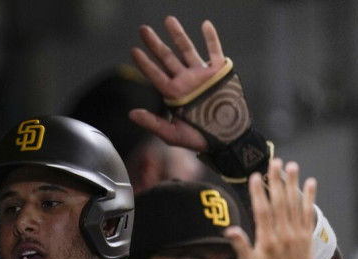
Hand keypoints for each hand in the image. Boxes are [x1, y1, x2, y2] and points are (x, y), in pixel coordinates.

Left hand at [129, 17, 226, 150]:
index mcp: (174, 94)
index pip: (155, 75)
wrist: (226, 138)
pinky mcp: (219, 72)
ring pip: (187, 50)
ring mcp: (202, 75)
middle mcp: (186, 81)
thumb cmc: (199, 138)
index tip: (134, 50)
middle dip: (155, 44)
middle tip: (143, 29)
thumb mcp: (172, 134)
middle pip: (167, 58)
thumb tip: (131, 114)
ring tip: (168, 20)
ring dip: (178, 35)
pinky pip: (214, 52)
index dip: (145, 63)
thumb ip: (153, 123)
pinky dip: (211, 38)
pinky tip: (205, 25)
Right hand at [226, 159, 316, 258]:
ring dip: (293, 184)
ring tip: (291, 166)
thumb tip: (230, 230)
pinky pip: (308, 213)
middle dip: (277, 181)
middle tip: (275, 163)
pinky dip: (310, 198)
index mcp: (267, 241)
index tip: (255, 176)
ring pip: (295, 204)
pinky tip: (310, 183)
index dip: (258, 192)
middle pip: (280, 202)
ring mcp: (297, 235)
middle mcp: (284, 235)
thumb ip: (240, 246)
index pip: (262, 211)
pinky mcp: (307, 237)